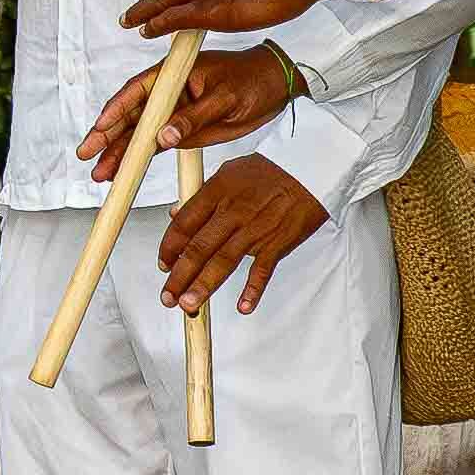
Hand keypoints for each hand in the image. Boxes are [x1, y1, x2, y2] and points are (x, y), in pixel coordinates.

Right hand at [82, 46, 298, 175]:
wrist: (275, 86)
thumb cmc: (252, 80)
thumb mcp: (225, 98)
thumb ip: (193, 118)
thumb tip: (162, 138)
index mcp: (174, 74)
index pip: (138, 91)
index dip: (116, 110)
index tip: (101, 128)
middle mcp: (168, 93)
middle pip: (131, 115)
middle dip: (107, 137)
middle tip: (87, 155)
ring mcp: (172, 113)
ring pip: (139, 134)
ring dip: (120, 153)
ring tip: (101, 174)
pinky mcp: (181, 130)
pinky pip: (154, 145)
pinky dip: (139, 158)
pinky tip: (122, 171)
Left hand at [156, 156, 329, 315]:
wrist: (310, 168)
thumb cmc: (270, 169)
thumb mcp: (228, 172)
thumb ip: (201, 196)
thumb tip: (176, 214)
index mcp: (217, 192)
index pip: (184, 225)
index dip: (169, 248)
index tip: (163, 265)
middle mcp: (232, 212)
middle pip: (198, 249)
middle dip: (179, 277)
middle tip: (168, 297)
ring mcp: (254, 230)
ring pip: (223, 261)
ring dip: (204, 286)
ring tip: (189, 305)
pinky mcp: (277, 242)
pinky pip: (262, 269)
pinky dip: (253, 289)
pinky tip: (243, 306)